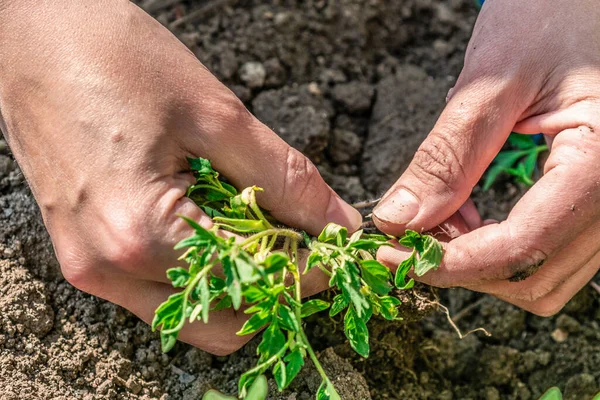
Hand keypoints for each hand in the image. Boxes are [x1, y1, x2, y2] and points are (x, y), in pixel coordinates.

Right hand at [0, 1, 360, 353]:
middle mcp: (110, 268)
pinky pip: (159, 291)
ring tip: (262, 230)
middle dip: (275, 289)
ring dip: (239, 285)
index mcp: (141, 233)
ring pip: (192, 314)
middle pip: (222, 323)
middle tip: (303, 240)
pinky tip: (217, 225)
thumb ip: (285, 179)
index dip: (308, 270)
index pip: (253, 285)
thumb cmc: (117, 58)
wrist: (32, 34)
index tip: (337, 248)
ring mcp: (91, 267)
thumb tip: (338, 222)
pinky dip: (202, 272)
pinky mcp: (84, 254)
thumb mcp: (216, 114)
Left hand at [373, 0, 599, 315]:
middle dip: (461, 266)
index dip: (450, 262)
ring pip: (540, 275)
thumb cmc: (552, 18)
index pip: (522, 246)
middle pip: (532, 276)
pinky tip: (465, 211)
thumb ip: (447, 156)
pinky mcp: (591, 203)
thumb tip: (398, 221)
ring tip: (438, 215)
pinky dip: (496, 246)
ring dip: (477, 261)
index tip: (393, 255)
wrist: (585, 5)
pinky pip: (545, 250)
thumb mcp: (493, 80)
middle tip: (409, 234)